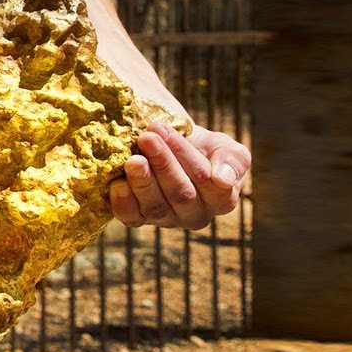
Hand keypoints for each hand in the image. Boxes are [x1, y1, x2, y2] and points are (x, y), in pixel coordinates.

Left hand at [109, 123, 250, 229]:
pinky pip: (132, 218)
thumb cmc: (200, 147)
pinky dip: (124, 202)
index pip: (208, 182)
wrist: (166, 147)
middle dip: (163, 164)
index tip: (166, 131)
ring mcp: (166, 219)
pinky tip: (118, 184)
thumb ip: (233, 160)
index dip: (187, 157)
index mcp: (222, 199)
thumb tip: (223, 181)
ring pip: (156, 206)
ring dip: (143, 181)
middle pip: (181, 194)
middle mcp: (194, 215)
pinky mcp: (139, 219)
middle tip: (147, 138)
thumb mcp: (223, 146)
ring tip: (132, 159)